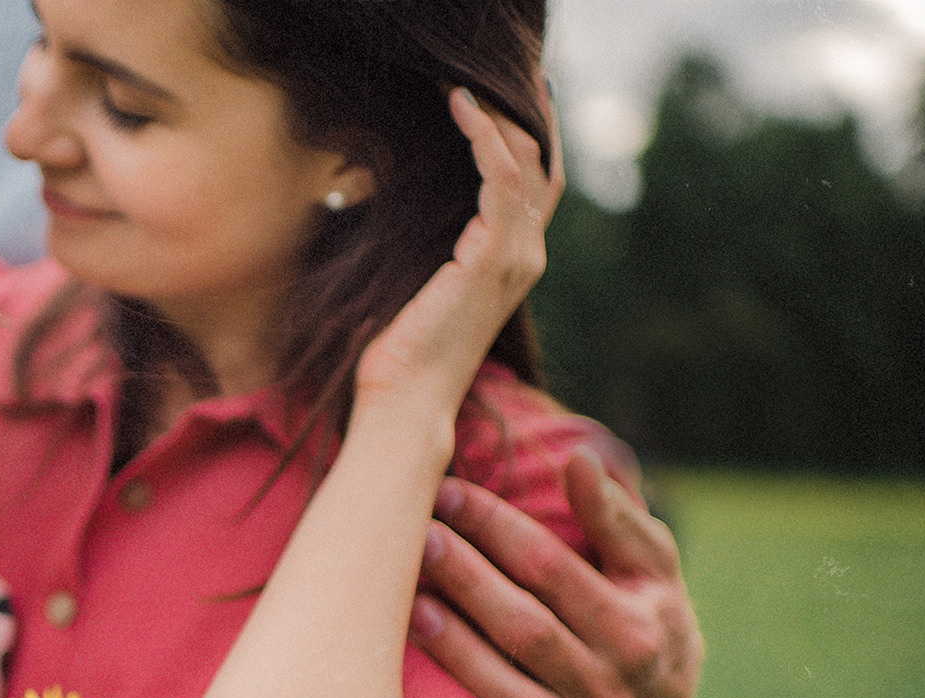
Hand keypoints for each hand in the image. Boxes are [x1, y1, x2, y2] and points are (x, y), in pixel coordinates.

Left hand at [355, 81, 563, 414]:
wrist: (404, 402)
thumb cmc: (398, 352)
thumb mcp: (413, 282)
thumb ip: (424, 241)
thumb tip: (380, 191)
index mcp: (511, 262)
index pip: (534, 183)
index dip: (525, 134)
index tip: (501, 92)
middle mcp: (527, 256)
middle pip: (544, 163)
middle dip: (528, 111)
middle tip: (505, 68)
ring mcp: (517, 257)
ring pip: (526, 161)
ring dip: (500, 112)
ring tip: (469, 76)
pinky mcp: (494, 258)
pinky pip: (500, 178)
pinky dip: (483, 136)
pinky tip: (460, 107)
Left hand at [411, 447, 702, 697]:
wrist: (666, 695)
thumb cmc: (645, 606)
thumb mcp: (647, 559)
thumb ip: (614, 514)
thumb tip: (578, 460)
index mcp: (635, 627)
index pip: (552, 569)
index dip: (496, 528)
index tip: (448, 494)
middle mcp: (613, 686)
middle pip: (525, 629)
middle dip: (467, 581)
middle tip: (416, 540)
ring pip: (514, 696)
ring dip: (461, 655)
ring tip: (411, 608)